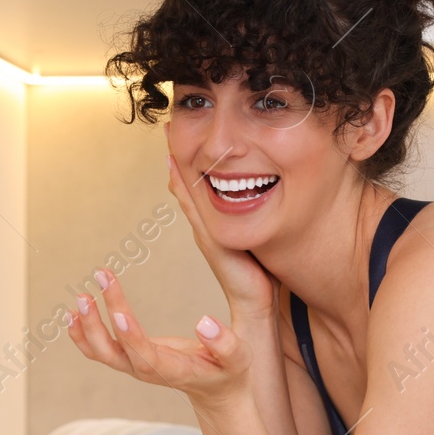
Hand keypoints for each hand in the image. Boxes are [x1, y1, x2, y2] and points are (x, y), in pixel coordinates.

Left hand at [67, 267, 250, 411]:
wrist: (216, 391)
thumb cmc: (228, 373)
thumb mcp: (238, 358)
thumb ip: (225, 343)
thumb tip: (204, 322)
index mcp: (171, 371)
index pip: (144, 356)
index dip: (130, 336)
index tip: (118, 312)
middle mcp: (146, 370)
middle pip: (113, 353)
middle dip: (98, 323)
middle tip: (91, 290)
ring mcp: (135, 366)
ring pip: (101, 352)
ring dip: (87, 325)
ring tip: (81, 296)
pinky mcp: (130, 358)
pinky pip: (99, 350)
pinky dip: (83, 334)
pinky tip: (72, 314)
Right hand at [166, 152, 275, 321]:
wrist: (257, 305)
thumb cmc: (261, 278)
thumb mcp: (256, 243)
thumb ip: (257, 225)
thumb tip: (264, 202)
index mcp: (214, 227)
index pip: (197, 192)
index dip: (188, 167)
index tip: (182, 141)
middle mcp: (206, 227)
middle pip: (187, 188)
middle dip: (179, 158)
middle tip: (169, 128)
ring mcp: (205, 232)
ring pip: (187, 193)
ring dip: (178, 168)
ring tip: (170, 141)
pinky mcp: (210, 240)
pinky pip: (193, 206)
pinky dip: (183, 185)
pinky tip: (177, 167)